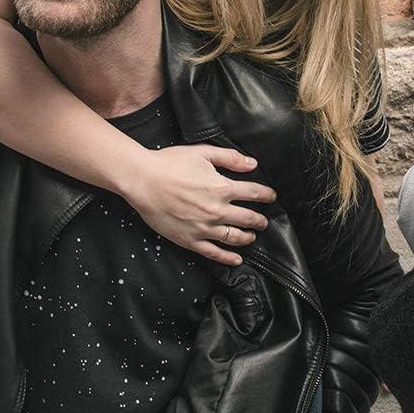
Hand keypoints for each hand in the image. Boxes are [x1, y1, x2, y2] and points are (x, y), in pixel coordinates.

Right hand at [122, 144, 276, 263]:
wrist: (142, 180)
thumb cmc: (170, 164)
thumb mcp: (203, 153)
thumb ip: (230, 158)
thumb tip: (252, 164)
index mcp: (222, 188)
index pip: (254, 193)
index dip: (266, 195)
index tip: (271, 197)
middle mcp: (216, 210)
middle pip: (248, 218)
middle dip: (260, 220)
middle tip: (264, 221)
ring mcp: (204, 228)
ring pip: (234, 237)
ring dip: (248, 237)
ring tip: (252, 236)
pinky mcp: (189, 240)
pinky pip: (214, 253)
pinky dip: (228, 258)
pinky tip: (237, 259)